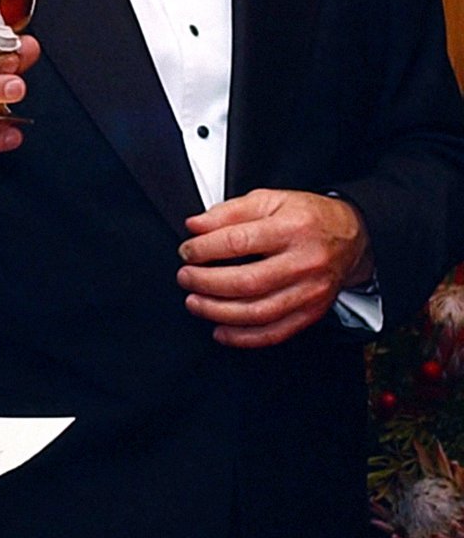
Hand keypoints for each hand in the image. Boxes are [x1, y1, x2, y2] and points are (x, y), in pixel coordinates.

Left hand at [176, 188, 373, 348]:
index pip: (239, 242)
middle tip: (185, 277)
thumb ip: (229, 212)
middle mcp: (304, 262)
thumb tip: (194, 226)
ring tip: (195, 302)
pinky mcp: (311, 312)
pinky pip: (274, 333)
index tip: (186, 251)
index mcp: (292, 228)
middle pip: (246, 281)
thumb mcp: (270, 200)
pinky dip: (243, 337)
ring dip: (218, 311)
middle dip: (206, 282)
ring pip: (258, 312)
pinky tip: (220, 330)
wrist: (351, 237)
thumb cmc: (307, 218)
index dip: (204, 249)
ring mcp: (310, 291)